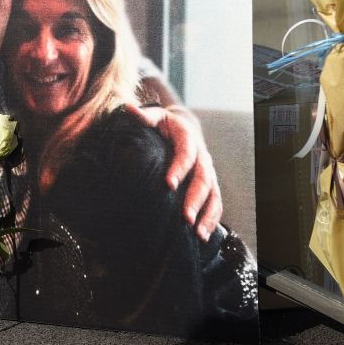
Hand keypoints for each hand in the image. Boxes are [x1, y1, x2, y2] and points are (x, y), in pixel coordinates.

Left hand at [125, 103, 222, 240]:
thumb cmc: (164, 125)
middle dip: (195, 199)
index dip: (179, 168)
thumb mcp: (155, 117)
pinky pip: (216, 203)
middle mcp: (203, 156)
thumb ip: (143, 116)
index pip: (186, 153)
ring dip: (207, 214)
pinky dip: (212, 219)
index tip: (168, 184)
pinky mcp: (210, 185)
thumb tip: (127, 108)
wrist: (184, 128)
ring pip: (213, 194)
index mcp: (189, 139)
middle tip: (185, 217)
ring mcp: (208, 172)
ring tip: (197, 233)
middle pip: (203, 178)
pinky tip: (203, 236)